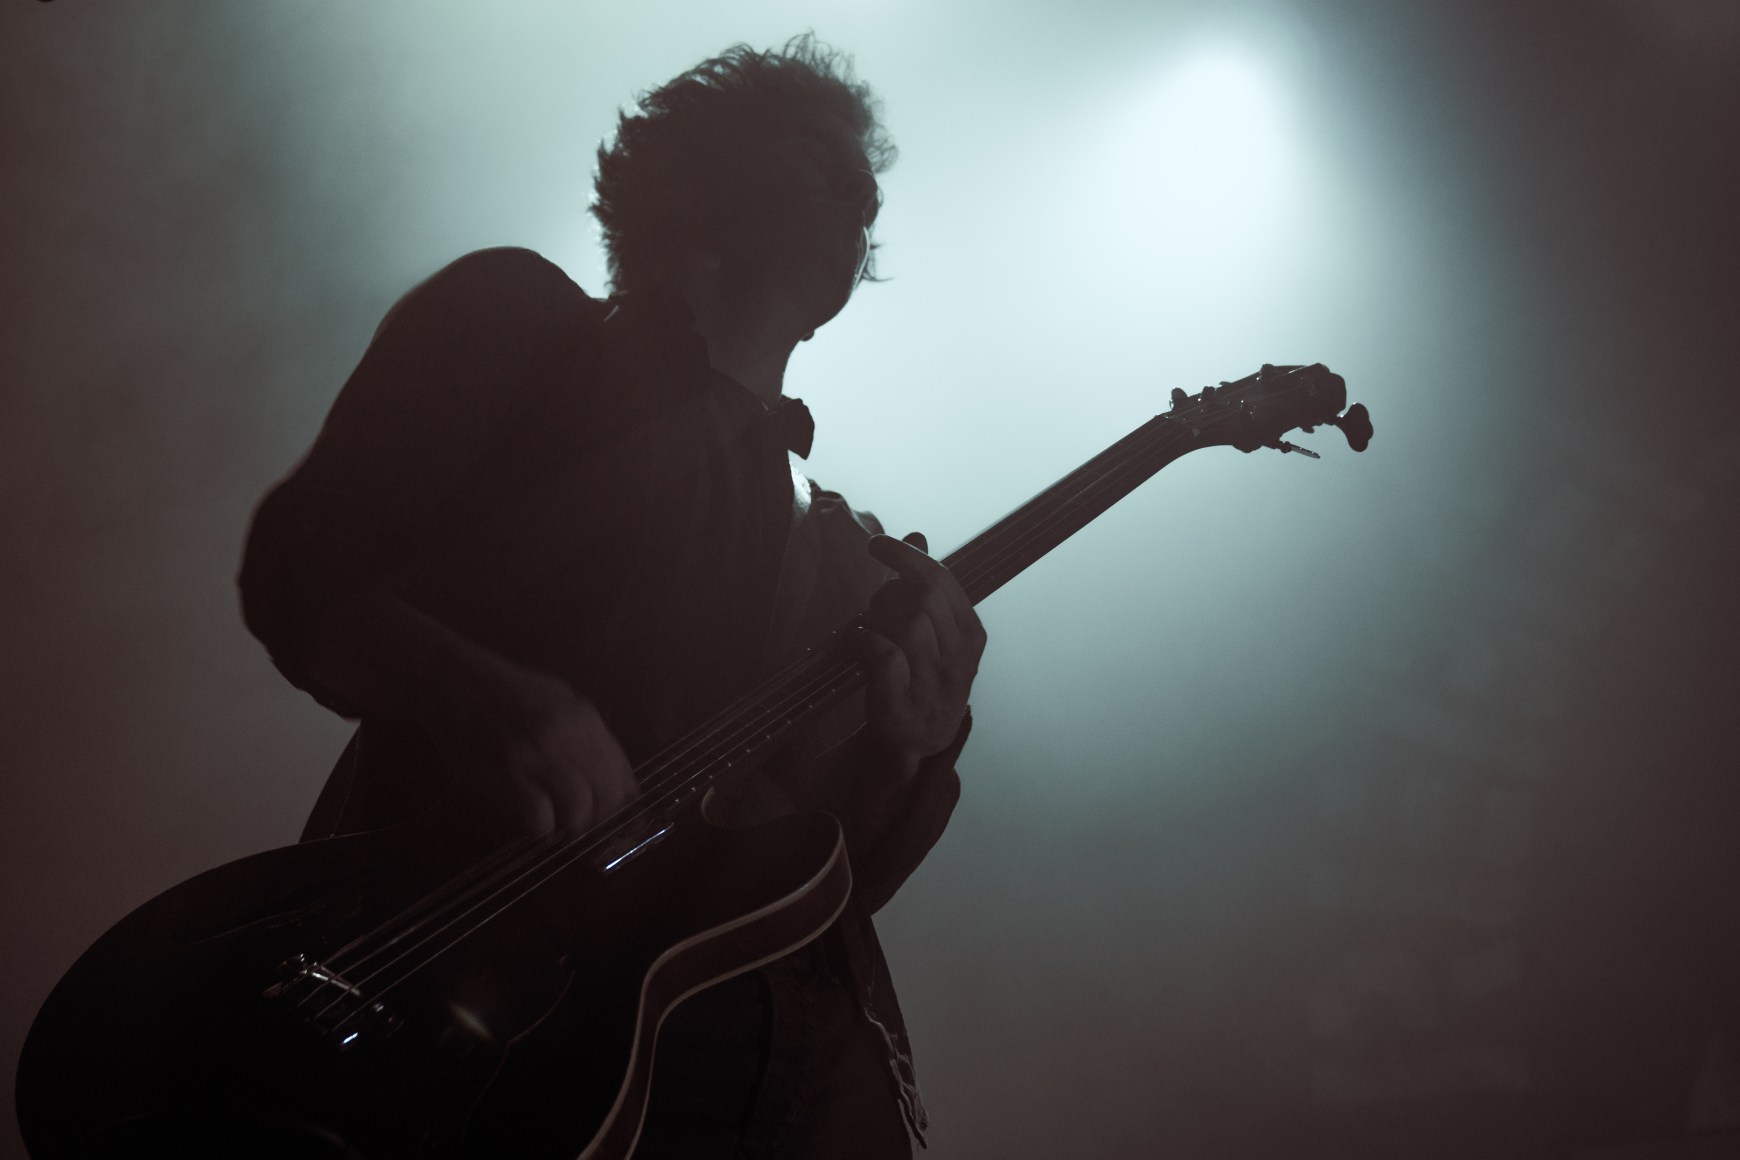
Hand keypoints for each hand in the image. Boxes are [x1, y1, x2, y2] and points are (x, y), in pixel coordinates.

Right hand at [427, 659, 638, 836]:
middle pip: (607, 795)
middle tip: (584, 821)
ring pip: (578, 809)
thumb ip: (587, 735)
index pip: (622, 773)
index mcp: (584, 719)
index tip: (614, 814)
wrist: (452, 682)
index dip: (622, 800)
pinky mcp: (505, 776)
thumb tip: (613, 776)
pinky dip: (541, 826)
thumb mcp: (559, 699)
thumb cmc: (506, 690)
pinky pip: (539, 817)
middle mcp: (567, 738)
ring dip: (572, 823)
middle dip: (600, 817)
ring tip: (559, 820)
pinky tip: (534, 818)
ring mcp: (536, 758)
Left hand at [861, 532, 986, 775]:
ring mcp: (933, 685)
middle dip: (889, 591)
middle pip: (923, 598)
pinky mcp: (902, 706)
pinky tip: (861, 646)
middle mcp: (960, 660)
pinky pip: (885, 656)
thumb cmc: (920, 676)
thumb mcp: (934, 631)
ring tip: (870, 630)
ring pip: (906, 624)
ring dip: (876, 618)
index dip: (906, 556)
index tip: (877, 544)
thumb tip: (917, 535)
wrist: (913, 741)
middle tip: (874, 606)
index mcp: (971, 635)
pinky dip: (865, 641)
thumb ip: (925, 586)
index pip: (942, 579)